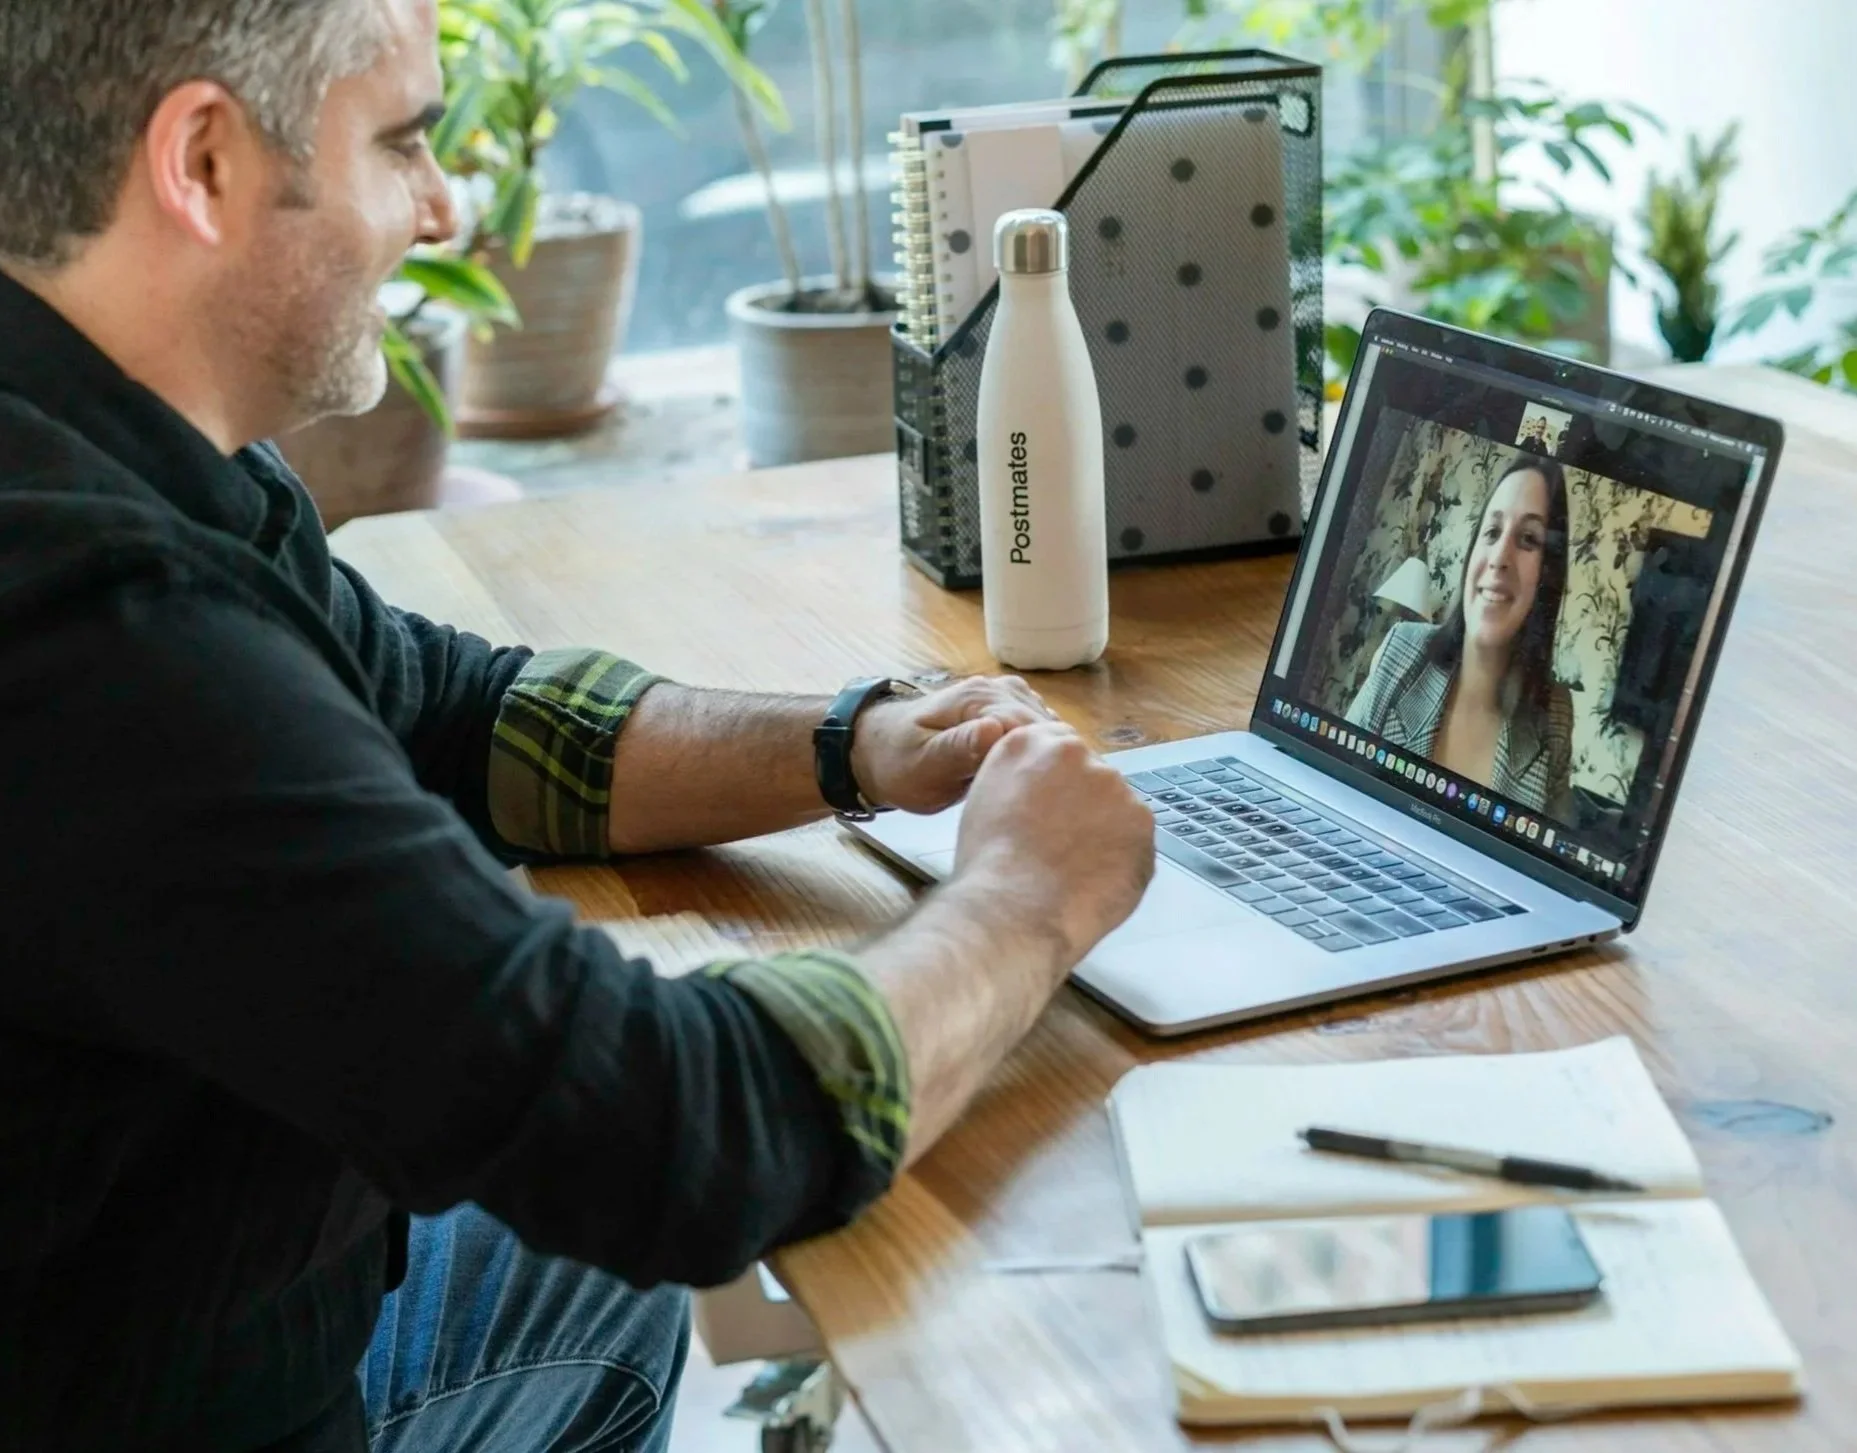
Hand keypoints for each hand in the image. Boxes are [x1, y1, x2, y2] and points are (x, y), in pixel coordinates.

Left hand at [850, 675, 1056, 813]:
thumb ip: (958, 748)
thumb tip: (995, 730)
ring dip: (1050, 757)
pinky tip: (1038, 778)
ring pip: (1047, 728)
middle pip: (1046, 726)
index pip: (1031, 727)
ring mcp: (1004, 698)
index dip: (1043, 762)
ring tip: (1046, 793)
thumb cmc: (898, 763)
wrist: (879, 752)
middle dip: (1051, 761)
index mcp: (977, 699)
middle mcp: (996, 690)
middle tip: (1049, 802)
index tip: (1046, 794)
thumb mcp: (923, 764)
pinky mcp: (1006, 712)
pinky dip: (1043, 752)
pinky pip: (1038, 730)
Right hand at [951, 721, 1154, 966]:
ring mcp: (1114, 785)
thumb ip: (1018, 779)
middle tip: (1063, 844)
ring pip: (1116, 806)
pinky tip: (1095, 879)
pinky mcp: (1142, 820)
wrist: (1015, 907)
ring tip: (1076, 868)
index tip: (1055, 807)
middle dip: (1084, 804)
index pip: (1057, 747)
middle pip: (1091, 774)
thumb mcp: (985, 800)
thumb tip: (1040, 788)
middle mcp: (1075, 753)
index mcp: (1029, 743)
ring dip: (1105, 830)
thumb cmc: (989, 867)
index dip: (1058, 783)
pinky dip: (1122, 857)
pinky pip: (1135, 838)